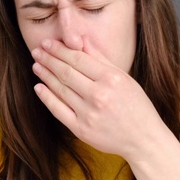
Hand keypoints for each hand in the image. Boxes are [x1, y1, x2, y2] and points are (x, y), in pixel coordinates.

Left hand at [31, 36, 179, 179]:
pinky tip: (39, 87)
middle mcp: (99, 95)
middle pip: (66, 72)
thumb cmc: (136, 106)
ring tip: (36, 65)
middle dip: (49, 59)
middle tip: (36, 50)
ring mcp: (89, 113)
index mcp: (112, 79)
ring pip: (60, 89)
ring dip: (45, 75)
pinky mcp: (81, 129)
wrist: (143, 139)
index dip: (59, 49)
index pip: (78, 59)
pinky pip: (58, 110)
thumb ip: (101, 58)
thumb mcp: (124, 78)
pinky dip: (47, 97)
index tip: (47, 43)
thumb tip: (82, 39)